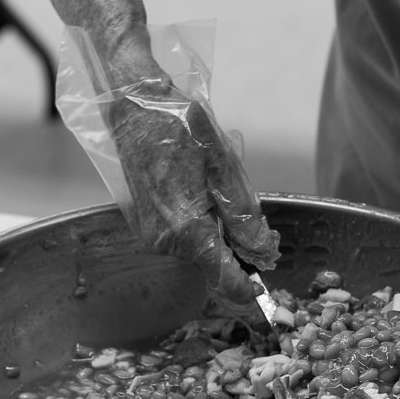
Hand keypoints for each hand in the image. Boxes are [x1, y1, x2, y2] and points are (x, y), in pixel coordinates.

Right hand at [106, 78, 279, 310]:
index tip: (264, 288)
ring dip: (220, 229)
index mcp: (187, 229)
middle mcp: (166, 241)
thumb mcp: (224, 166)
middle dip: (237, 247)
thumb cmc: (180, 129)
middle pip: (215, 263)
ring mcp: (154, 236)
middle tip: (246, 208)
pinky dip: (202, 223)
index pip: (224, 279)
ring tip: (218, 186)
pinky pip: (186, 237)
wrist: (135, 108)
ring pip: (202, 249)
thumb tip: (262, 251)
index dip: (248, 289)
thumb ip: (244, 216)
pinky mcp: (149, 228)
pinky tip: (201, 189)